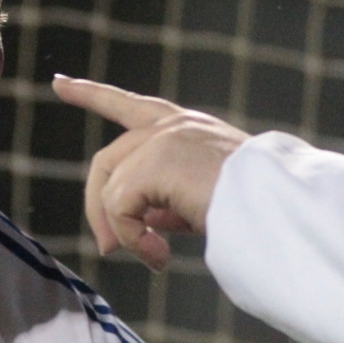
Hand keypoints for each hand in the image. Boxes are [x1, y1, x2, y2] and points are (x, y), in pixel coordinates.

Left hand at [52, 75, 248, 269]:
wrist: (283, 207)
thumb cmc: (258, 209)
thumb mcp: (204, 199)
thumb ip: (167, 200)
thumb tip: (141, 221)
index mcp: (188, 128)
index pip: (130, 106)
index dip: (92, 94)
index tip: (60, 84)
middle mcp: (173, 125)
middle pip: (107, 161)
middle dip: (97, 207)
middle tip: (108, 248)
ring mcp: (163, 139)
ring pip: (111, 188)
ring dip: (123, 231)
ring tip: (154, 258)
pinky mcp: (155, 160)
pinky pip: (120, 207)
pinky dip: (133, 238)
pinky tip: (161, 256)